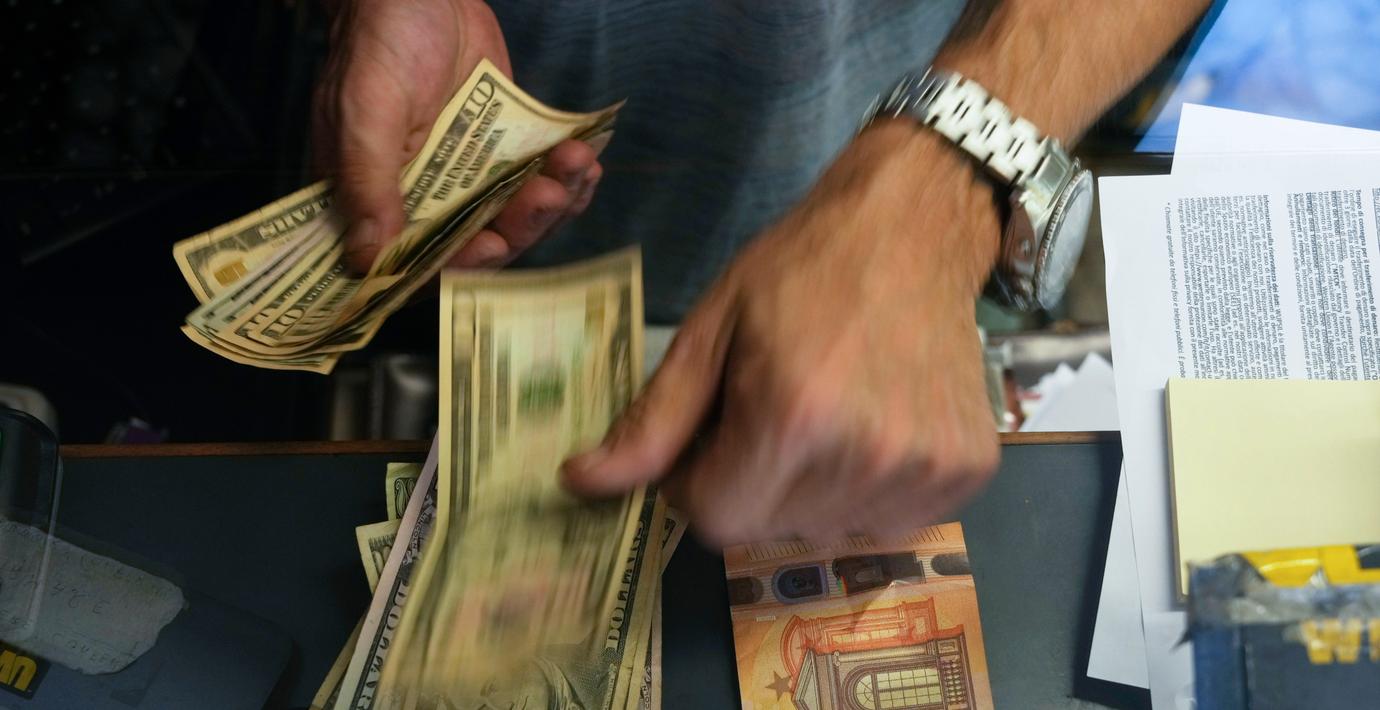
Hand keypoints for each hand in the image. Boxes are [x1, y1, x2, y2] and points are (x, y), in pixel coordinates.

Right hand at [313, 0, 601, 272]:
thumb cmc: (378, 44)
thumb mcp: (366, 113)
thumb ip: (369, 184)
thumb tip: (367, 260)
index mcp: (376, 202)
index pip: (416, 264)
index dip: (457, 269)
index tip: (491, 246)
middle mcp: (424, 201)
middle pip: (480, 246)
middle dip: (520, 227)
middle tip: (548, 195)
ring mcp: (468, 180)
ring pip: (516, 218)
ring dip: (553, 203)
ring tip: (575, 167)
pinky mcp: (503, 155)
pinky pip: (538, 184)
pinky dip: (567, 181)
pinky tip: (586, 164)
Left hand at [563, 122, 1001, 545]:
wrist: (915, 227)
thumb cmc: (801, 268)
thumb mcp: (711, 329)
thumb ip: (652, 418)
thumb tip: (580, 482)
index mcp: (791, 417)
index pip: (712, 519)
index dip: (694, 483)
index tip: (709, 435)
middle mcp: (864, 457)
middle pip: (767, 529)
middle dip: (747, 485)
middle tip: (764, 415)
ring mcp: (924, 469)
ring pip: (825, 530)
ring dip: (806, 492)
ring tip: (822, 415)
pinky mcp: (966, 472)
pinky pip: (888, 522)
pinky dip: (864, 491)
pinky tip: (870, 427)